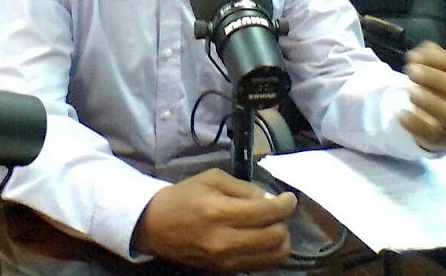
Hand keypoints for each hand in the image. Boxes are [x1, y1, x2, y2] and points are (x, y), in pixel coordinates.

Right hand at [133, 168, 296, 271]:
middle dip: (284, 222)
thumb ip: (245, 188)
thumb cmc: (185, 196)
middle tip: (279, 211)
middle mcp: (223, 240)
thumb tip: (270, 199)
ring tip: (272, 225)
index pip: (266, 213)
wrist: (156, 225)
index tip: (289, 198)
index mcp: (218, 212)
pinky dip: (268, 252)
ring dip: (280, 239)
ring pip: (272, 256)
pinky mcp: (224, 271)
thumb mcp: (213, 178)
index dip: (285, 204)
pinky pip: (260, 265)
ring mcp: (224, 260)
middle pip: (274, 238)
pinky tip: (261, 238)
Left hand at [400, 41, 445, 151]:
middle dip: (436, 79)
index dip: (438, 59)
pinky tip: (402, 115)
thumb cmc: (443, 88)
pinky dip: (417, 126)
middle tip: (411, 71)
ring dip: (433, 103)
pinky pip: (435, 137)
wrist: (437, 119)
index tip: (413, 56)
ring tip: (411, 91)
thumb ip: (433, 56)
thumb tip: (424, 50)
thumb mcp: (441, 68)